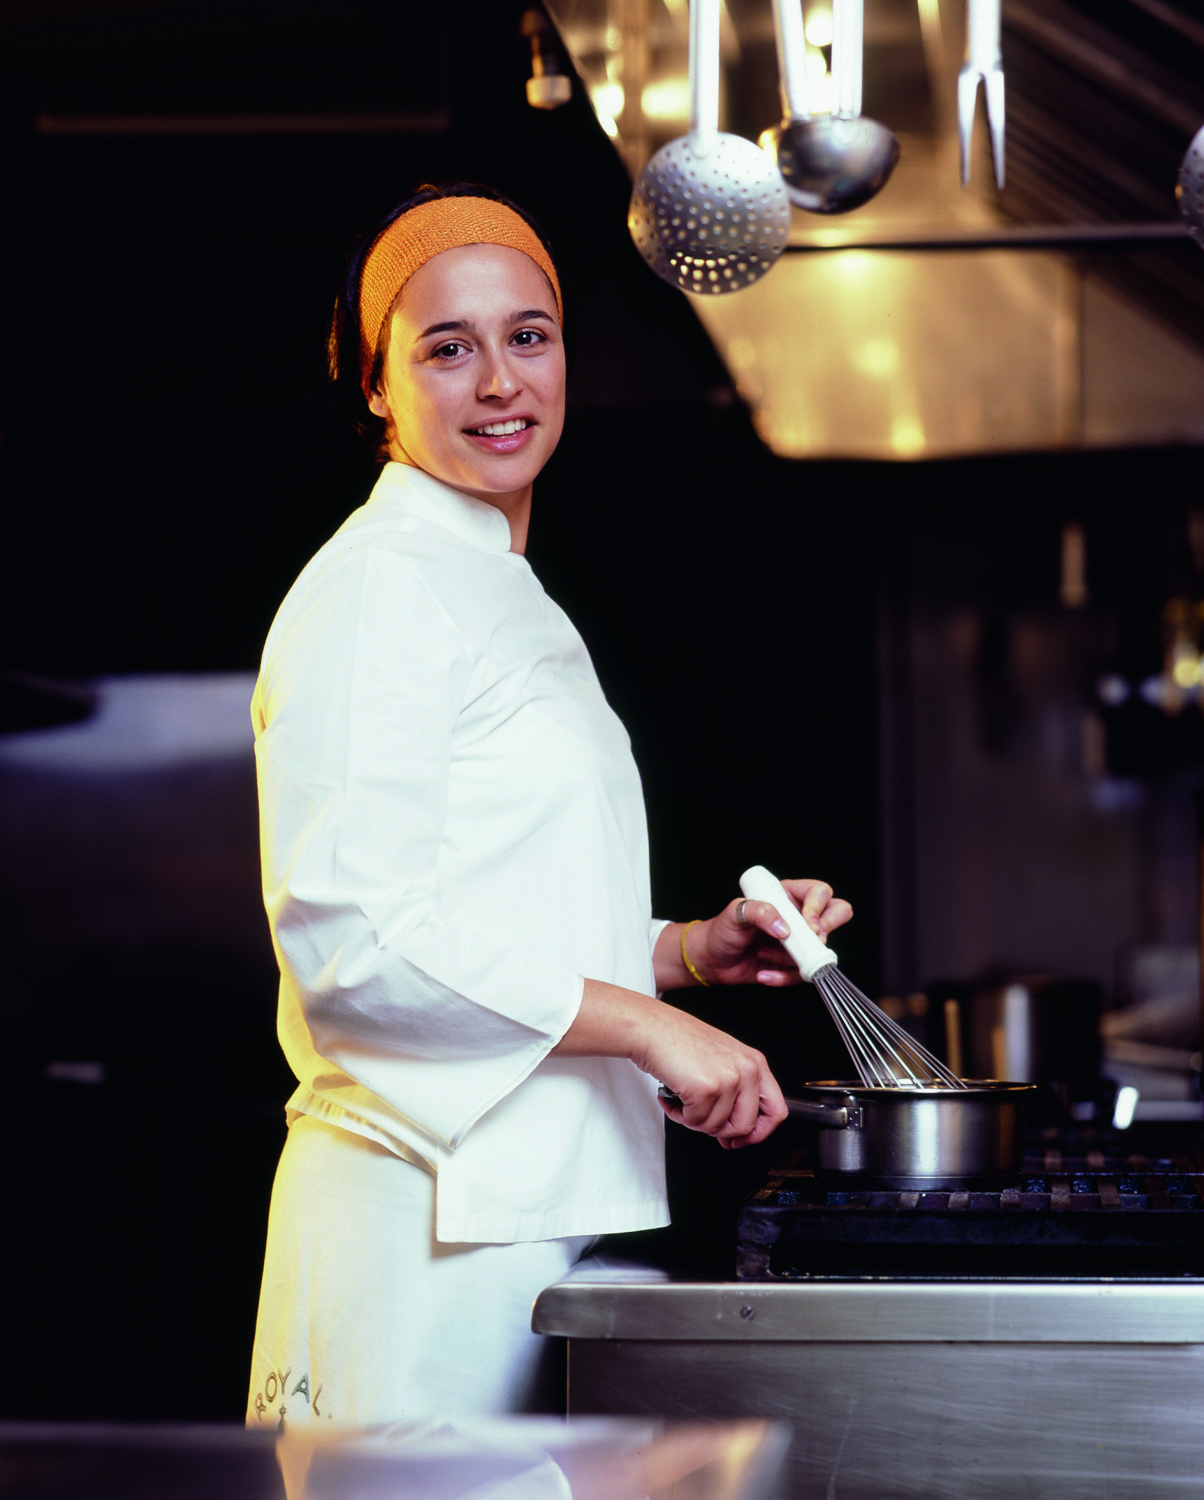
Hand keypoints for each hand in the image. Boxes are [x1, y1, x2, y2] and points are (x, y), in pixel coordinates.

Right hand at [633, 1001, 786, 1148]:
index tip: (742, 1139)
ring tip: (682, 1098)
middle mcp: (747, 1070)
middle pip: (746, 1126)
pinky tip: (672, 1096)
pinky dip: (678, 1114)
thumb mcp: (721, 1060)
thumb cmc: (678, 1040)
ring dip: (693, 1120)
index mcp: (755, 1062)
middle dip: (720, 1130)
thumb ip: (736, 1093)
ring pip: (717, 1128)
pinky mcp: (706, 1089)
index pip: (777, 1111)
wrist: (651, 1027)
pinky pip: (695, 1122)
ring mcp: (728, 1079)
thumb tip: (736, 1133)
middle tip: (702, 1118)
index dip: (759, 1133)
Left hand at [663, 878, 852, 989]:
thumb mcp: (736, 912)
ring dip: (791, 958)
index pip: (820, 892)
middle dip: (825, 931)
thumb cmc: (721, 930)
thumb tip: (784, 928)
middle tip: (808, 940)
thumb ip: (760, 912)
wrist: (711, 960)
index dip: (819, 908)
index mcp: (787, 895)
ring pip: (821, 950)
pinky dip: (783, 977)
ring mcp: (798, 941)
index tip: (807, 923)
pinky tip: (763, 973)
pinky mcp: (793, 964)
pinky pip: (803, 973)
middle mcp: (798, 916)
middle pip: (838, 913)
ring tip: (763, 955)